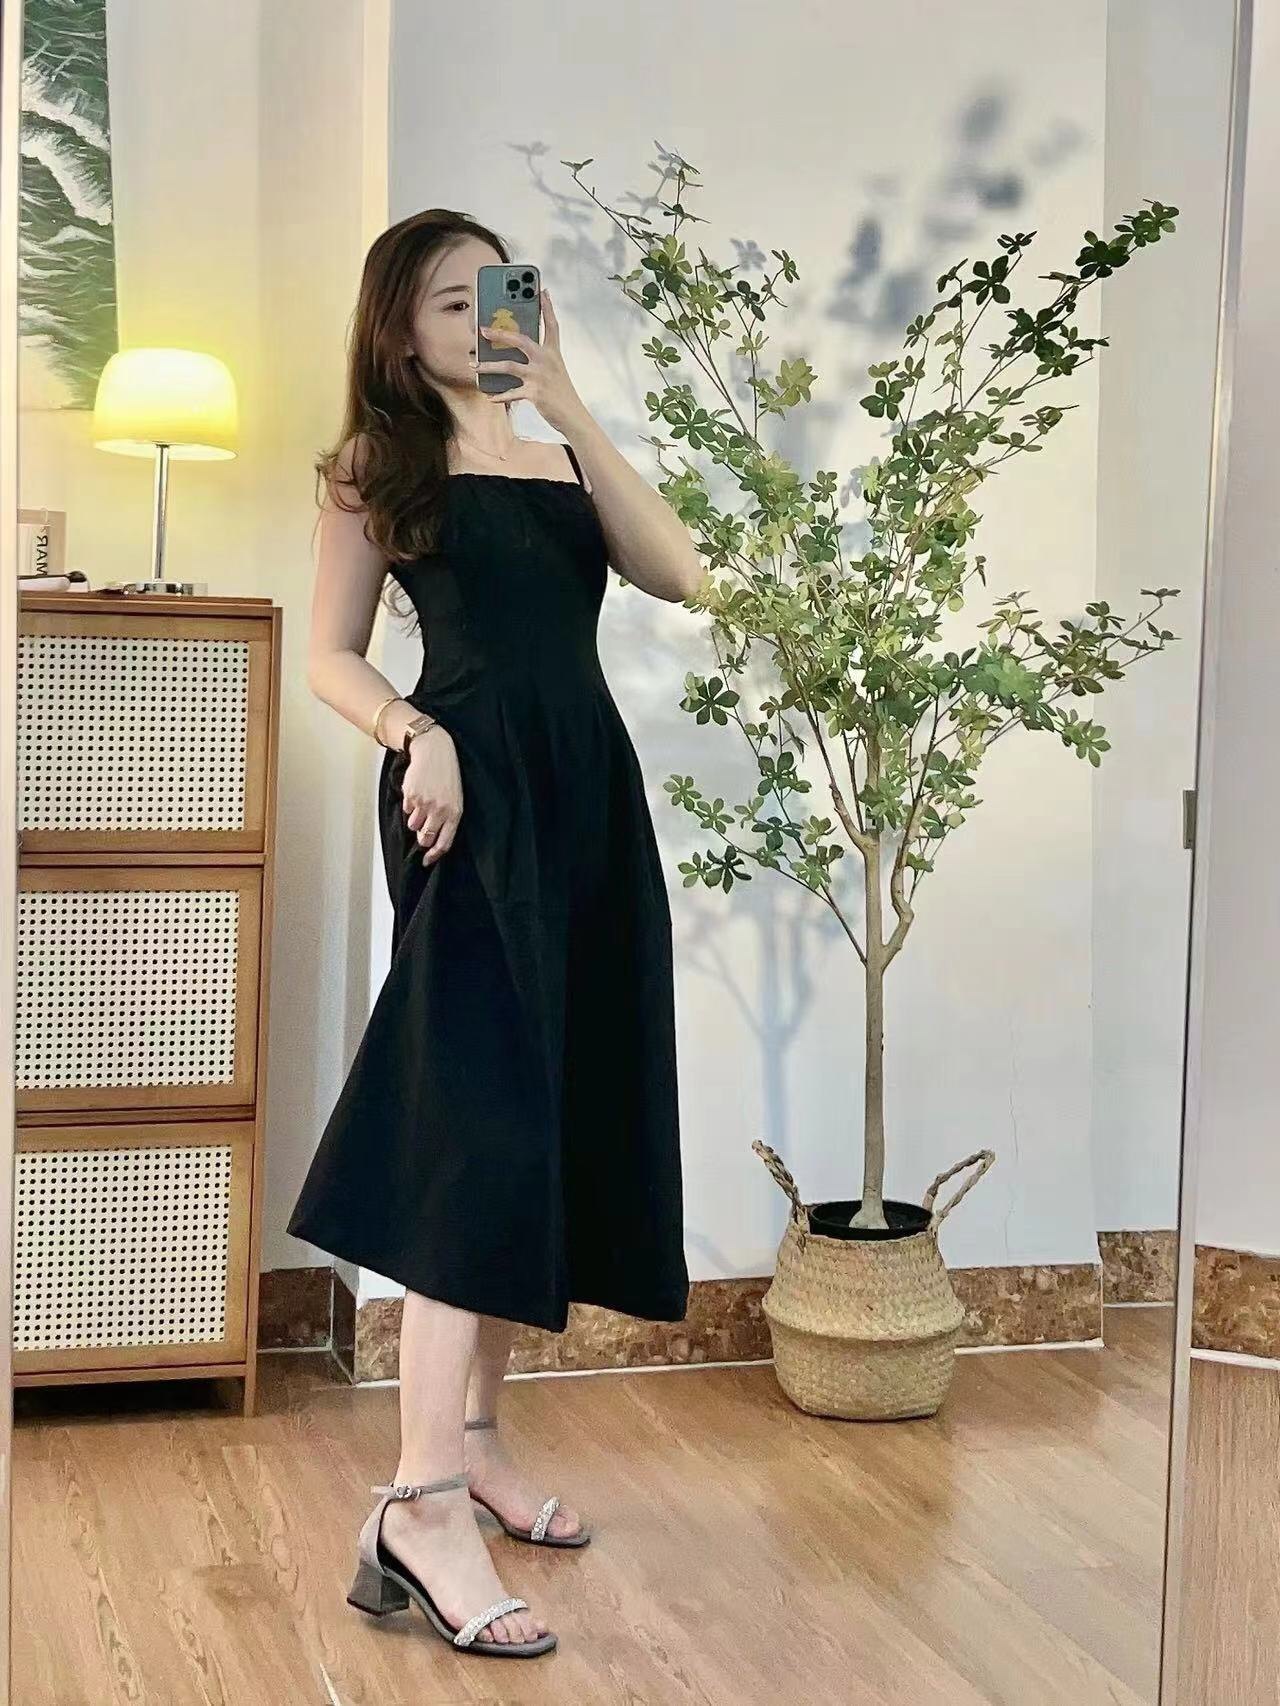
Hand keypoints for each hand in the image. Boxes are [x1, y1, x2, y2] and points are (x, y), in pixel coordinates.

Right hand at [401, 725, 462, 865]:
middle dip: (422, 838)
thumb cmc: (447, 775)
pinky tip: (417, 791)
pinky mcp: (411, 796)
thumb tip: (433, 838)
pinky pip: (406, 810)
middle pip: (425, 838)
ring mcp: (424, 804)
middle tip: (422, 829)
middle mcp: (440, 811)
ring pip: (413, 825)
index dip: (434, 855)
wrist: (434, 751)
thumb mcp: (455, 797)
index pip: (444, 842)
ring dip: (415, 819)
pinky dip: (409, 804)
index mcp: (455, 813)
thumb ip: (447, 818)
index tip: (427, 861)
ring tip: (422, 803)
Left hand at [472, 289, 589, 436]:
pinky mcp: (535, 393)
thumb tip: (519, 353)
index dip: (547, 307)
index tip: (543, 291)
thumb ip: (540, 359)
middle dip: (499, 333)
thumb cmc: (562, 393)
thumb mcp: (556, 371)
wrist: (573, 416)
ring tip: (474, 366)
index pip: (552, 325)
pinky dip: (499, 395)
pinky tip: (489, 396)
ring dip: (488, 366)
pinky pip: (511, 393)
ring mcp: (540, 376)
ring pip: (509, 365)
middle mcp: (547, 360)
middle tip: (483, 329)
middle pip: (520, 339)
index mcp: (553, 353)